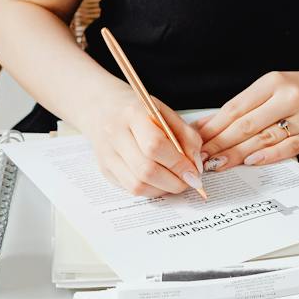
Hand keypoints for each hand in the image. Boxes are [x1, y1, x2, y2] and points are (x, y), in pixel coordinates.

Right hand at [81, 82, 207, 197]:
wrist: (102, 108)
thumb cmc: (138, 110)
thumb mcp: (165, 112)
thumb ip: (185, 135)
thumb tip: (196, 165)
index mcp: (132, 114)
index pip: (155, 145)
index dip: (178, 163)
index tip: (195, 172)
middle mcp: (115, 135)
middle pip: (146, 170)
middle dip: (174, 182)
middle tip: (189, 181)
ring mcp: (107, 155)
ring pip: (138, 185)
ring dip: (164, 189)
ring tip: (176, 181)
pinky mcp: (105, 170)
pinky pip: (131, 189)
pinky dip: (152, 190)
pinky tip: (161, 181)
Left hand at [194, 68, 298, 170]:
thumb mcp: (276, 87)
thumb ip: (247, 105)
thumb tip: (211, 124)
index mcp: (274, 81)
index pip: (236, 107)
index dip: (213, 126)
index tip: (196, 139)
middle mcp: (289, 96)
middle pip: (246, 124)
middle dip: (220, 143)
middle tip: (201, 157)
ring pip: (264, 138)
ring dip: (238, 153)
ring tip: (218, 164)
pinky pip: (289, 148)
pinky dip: (268, 156)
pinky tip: (251, 162)